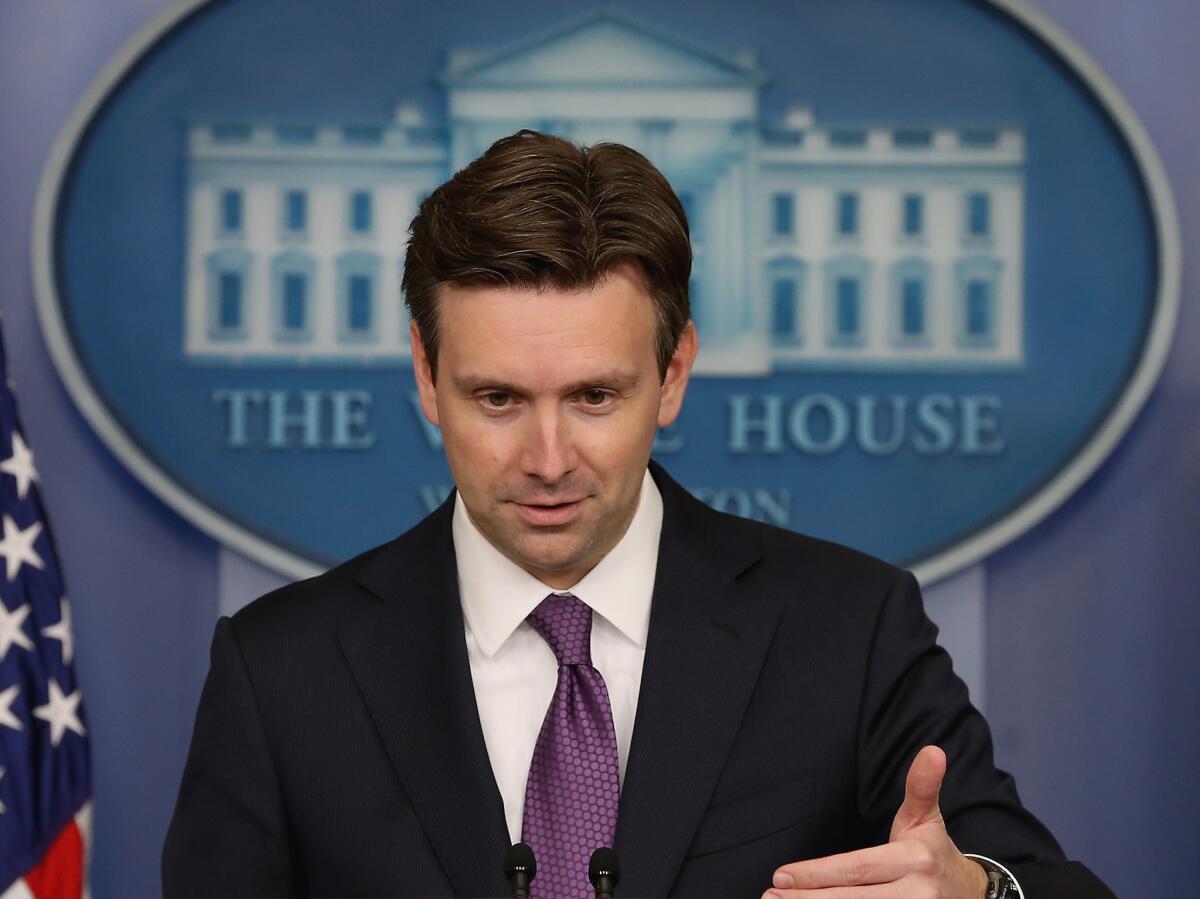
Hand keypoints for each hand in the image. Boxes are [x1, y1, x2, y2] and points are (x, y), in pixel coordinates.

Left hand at [764, 745, 989, 897]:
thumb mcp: (926, 818)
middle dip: (807, 898)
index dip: (817, 874)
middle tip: (771, 895)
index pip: (856, 869)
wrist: (972, 895)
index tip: (781, 875)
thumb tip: (932, 750)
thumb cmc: (934, 852)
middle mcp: (916, 894)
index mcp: (914, 860)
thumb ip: (921, 786)